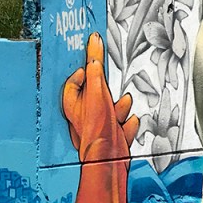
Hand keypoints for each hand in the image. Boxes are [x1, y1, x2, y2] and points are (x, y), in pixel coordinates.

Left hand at [62, 33, 138, 162]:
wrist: (109, 159)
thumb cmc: (97, 128)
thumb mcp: (96, 90)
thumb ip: (95, 66)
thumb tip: (93, 43)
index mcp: (73, 103)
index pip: (74, 80)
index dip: (84, 70)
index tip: (92, 60)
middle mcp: (82, 115)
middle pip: (95, 94)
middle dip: (107, 90)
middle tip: (110, 86)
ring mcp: (97, 127)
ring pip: (111, 110)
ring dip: (120, 108)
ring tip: (123, 107)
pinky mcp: (112, 137)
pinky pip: (122, 125)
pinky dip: (127, 123)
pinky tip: (130, 122)